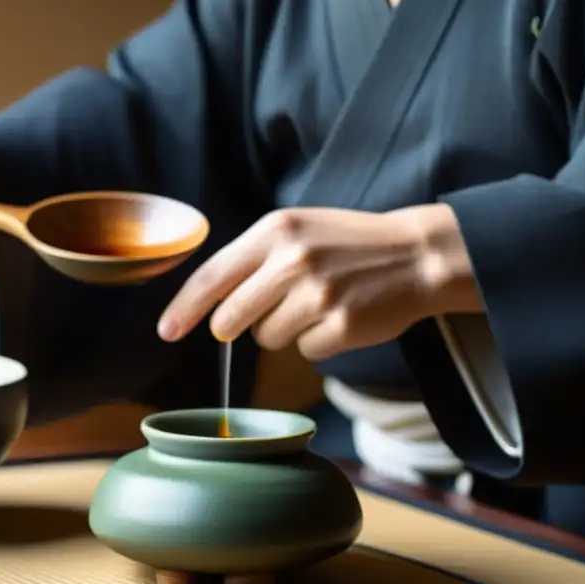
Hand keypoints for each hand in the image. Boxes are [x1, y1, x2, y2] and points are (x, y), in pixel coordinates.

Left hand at [157, 204, 481, 360]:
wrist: (418, 254)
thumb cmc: (348, 245)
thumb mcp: (297, 231)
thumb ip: (252, 261)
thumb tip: (208, 309)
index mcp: (275, 231)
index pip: (212, 277)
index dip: (184, 309)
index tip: (166, 332)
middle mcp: (292, 260)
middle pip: (230, 319)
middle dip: (239, 325)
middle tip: (272, 308)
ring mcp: (317, 295)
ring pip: (266, 339)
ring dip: (284, 331)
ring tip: (318, 303)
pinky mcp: (340, 326)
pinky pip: (304, 352)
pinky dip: (317, 342)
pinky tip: (340, 317)